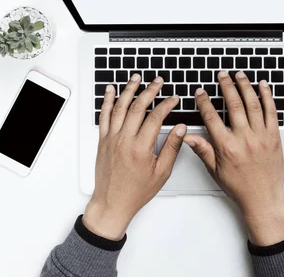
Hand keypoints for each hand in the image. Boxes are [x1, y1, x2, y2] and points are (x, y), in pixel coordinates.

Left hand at [83, 75, 186, 239]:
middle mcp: (124, 140)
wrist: (112, 204)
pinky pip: (104, 116)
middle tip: (158, 82)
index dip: (167, 104)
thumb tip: (181, 129)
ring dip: (129, 90)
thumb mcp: (161, 173)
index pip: (156, 117)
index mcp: (141, 148)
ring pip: (120, 107)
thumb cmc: (136, 192)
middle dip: (150, 91)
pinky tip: (111, 90)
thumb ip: (172, 147)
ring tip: (136, 78)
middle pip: (138, 107)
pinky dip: (107, 101)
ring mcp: (111, 139)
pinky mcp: (102, 140)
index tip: (174, 99)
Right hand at [184, 71, 283, 245]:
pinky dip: (267, 96)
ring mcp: (261, 136)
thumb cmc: (240, 186)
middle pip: (234, 105)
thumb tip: (188, 136)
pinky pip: (272, 112)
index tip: (201, 92)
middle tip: (222, 75)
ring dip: (245, 86)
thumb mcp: (215, 170)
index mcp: (227, 147)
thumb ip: (202, 149)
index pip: (212, 117)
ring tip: (239, 75)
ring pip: (253, 104)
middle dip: (226, 86)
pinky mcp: (274, 136)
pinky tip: (262, 86)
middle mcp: (245, 139)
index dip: (204, 102)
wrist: (263, 199)